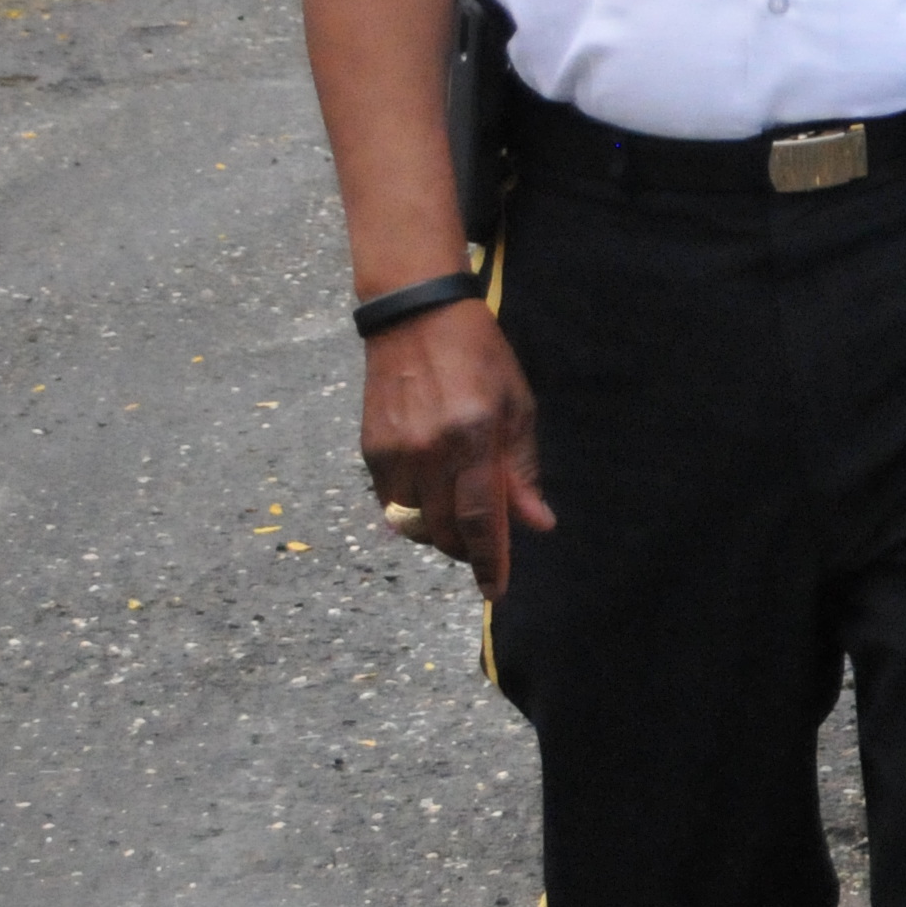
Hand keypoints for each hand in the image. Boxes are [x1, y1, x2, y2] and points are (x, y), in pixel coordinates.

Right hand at [361, 300, 555, 598]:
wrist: (415, 316)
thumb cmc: (480, 355)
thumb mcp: (516, 404)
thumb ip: (522, 468)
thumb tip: (537, 523)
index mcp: (472, 436)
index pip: (480, 520)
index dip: (489, 561)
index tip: (496, 590)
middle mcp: (427, 450)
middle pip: (443, 531)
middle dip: (466, 549)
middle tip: (484, 546)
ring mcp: (393, 452)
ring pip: (413, 524)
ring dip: (438, 533)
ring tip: (459, 517)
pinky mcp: (369, 449)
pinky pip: (389, 502)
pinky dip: (412, 512)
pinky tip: (432, 497)